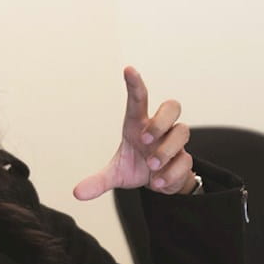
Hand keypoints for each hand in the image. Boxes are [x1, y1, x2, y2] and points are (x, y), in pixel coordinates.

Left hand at [73, 66, 195, 199]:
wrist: (159, 183)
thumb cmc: (136, 167)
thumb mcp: (116, 175)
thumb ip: (98, 182)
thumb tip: (77, 193)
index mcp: (138, 126)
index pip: (138, 100)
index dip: (135, 84)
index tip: (128, 70)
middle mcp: (159, 129)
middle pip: (172, 106)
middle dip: (161, 120)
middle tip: (146, 138)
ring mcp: (174, 142)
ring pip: (182, 131)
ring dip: (166, 150)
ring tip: (152, 166)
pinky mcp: (184, 159)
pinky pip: (186, 160)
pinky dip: (172, 172)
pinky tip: (159, 181)